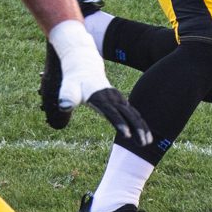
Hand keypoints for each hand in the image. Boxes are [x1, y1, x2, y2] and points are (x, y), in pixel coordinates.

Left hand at [46, 20, 151, 146]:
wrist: (84, 67)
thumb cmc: (74, 81)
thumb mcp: (68, 88)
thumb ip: (67, 96)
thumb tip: (64, 105)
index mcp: (101, 97)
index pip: (112, 112)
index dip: (119, 123)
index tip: (127, 135)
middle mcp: (113, 98)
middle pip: (128, 114)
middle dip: (137, 128)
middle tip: (143, 144)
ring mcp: (119, 99)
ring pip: (134, 114)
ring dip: (142, 128)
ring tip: (147, 143)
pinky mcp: (121, 102)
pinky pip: (134, 114)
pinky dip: (141, 124)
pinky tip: (146, 136)